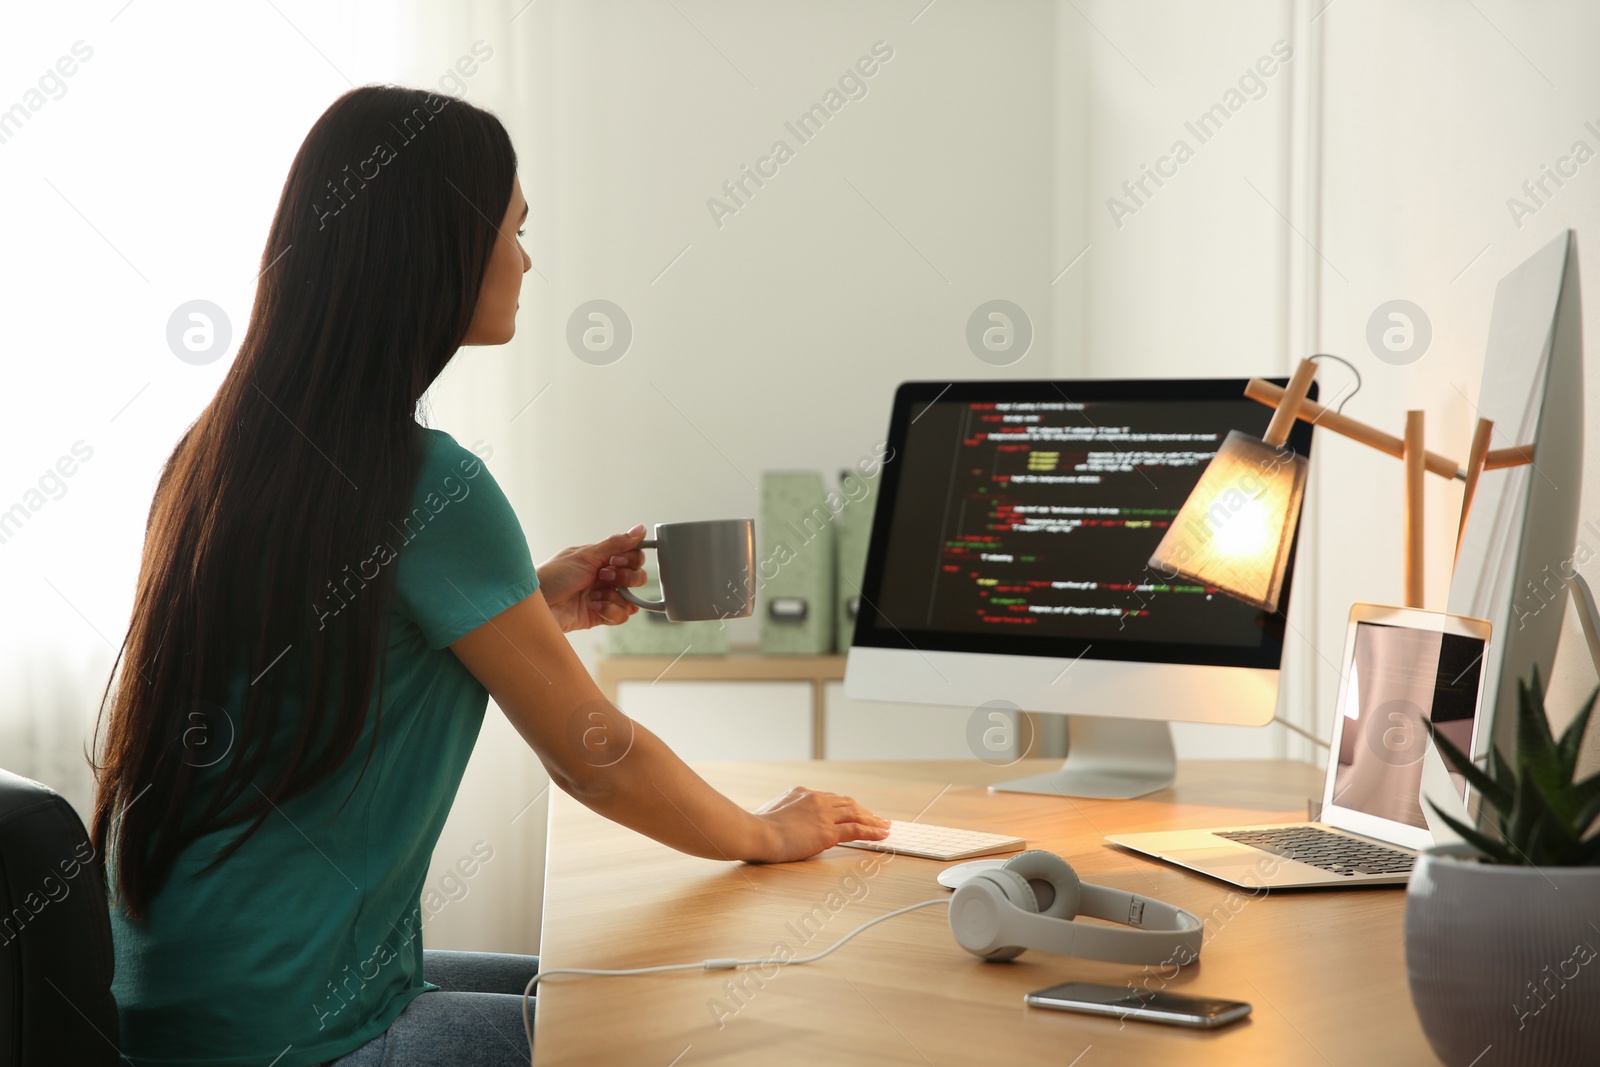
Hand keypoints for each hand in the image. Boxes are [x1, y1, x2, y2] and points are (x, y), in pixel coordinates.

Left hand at [536, 523, 649, 633]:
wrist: (537, 605)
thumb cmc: (553, 576)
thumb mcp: (585, 556)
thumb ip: (616, 543)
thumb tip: (640, 528)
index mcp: (601, 558)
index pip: (633, 556)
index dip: (631, 559)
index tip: (615, 560)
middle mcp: (605, 576)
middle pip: (637, 577)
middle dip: (624, 578)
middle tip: (603, 578)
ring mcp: (603, 596)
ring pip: (631, 598)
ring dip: (615, 596)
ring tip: (595, 595)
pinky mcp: (600, 615)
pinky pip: (621, 615)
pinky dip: (611, 611)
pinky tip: (594, 607)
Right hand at [745, 787, 890, 862]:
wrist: (758, 834)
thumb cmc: (758, 826)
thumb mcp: (770, 810)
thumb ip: (783, 810)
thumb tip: (783, 819)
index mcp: (802, 793)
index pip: (831, 798)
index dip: (845, 806)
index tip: (854, 811)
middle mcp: (817, 800)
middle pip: (847, 803)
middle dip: (864, 811)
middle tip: (877, 818)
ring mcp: (824, 815)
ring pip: (856, 814)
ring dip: (873, 820)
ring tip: (885, 826)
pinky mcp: (828, 832)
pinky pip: (857, 830)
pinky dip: (872, 832)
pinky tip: (882, 834)